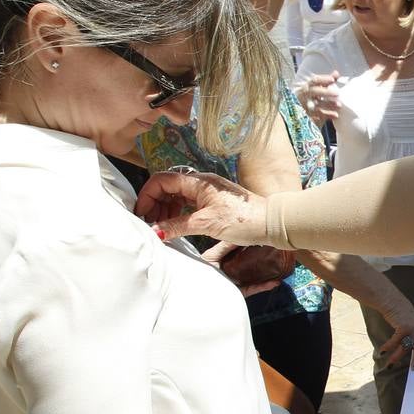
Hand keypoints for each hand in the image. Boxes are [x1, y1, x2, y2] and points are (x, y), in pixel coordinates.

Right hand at [135, 170, 269, 244]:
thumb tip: (154, 232)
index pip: (161, 180)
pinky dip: (178, 213)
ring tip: (161, 227)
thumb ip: (177, 226)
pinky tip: (175, 226)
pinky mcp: (214, 201)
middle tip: (150, 224)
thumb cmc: (243, 220)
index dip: (147, 196)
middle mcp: (201, 183)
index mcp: (198, 182)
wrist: (272, 223)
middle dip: (154, 204)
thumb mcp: (206, 224)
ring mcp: (208, 192)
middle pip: (167, 187)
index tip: (141, 214)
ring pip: (177, 196)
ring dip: (165, 209)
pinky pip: (189, 203)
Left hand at [201, 241, 295, 295]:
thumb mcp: (212, 255)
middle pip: (251, 268)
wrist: (191, 288)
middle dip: (265, 263)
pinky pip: (252, 290)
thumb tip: (239, 234)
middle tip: (278, 255)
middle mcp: (232, 273)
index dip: (253, 248)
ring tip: (282, 271)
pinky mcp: (236, 294)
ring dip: (268, 277)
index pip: (242, 255)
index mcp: (225, 262)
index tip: (265, 241)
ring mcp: (235, 284)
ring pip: (255, 280)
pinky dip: (263, 287)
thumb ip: (226, 247)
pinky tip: (273, 282)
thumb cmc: (197, 270)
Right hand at [298, 70, 341, 122]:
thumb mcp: (315, 88)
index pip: (314, 81)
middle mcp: (305, 95)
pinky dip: (326, 116)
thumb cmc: (308, 96)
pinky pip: (317, 117)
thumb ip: (326, 81)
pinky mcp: (307, 116)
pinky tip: (335, 115)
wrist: (295, 110)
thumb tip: (337, 73)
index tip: (333, 79)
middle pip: (315, 92)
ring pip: (316, 105)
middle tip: (337, 93)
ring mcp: (305, 106)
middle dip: (326, 92)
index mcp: (307, 87)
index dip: (323, 79)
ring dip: (328, 105)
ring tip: (339, 105)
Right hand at [377, 294, 413, 369]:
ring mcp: (412, 329)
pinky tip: (382, 351)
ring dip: (396, 357)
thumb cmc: (402, 314)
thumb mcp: (412, 324)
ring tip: (390, 365)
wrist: (394, 302)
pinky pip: (394, 342)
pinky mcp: (403, 327)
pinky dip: (387, 347)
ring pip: (404, 347)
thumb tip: (411, 348)